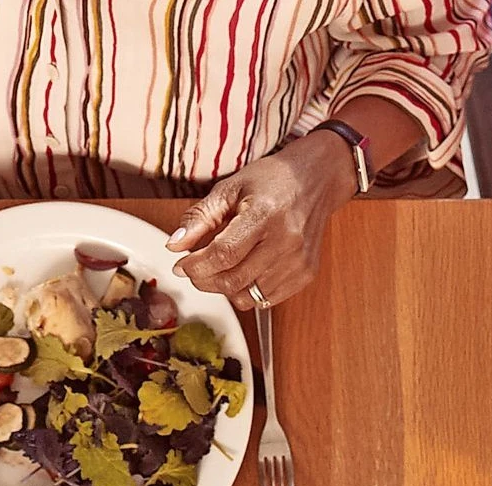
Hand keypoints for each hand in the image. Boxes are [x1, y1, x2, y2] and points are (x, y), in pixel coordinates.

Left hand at [166, 136, 351, 307]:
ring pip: (247, 296)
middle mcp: (285, 241)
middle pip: (233, 280)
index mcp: (265, 215)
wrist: (316, 179)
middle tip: (195, 269)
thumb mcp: (230, 188)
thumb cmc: (273, 180)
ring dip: (225, 287)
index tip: (181, 265)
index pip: (223, 254)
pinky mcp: (305, 274)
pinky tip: (244, 271)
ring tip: (220, 268)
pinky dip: (248, 291)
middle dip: (204, 280)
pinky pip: (266, 300)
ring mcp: (298, 261)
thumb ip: (200, 217)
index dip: (196, 266)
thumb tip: (175, 245)